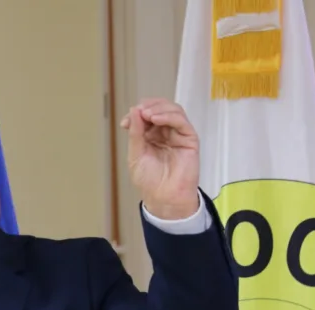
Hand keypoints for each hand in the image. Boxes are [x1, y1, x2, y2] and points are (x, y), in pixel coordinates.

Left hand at [120, 98, 199, 219]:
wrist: (163, 197)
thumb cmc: (150, 181)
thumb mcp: (135, 155)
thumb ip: (136, 133)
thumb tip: (134, 110)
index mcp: (151, 136)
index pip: (146, 115)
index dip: (136, 113)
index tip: (124, 122)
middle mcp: (165, 133)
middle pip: (160, 108)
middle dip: (148, 106)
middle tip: (139, 112)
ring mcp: (178, 134)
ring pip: (173, 110)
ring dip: (159, 108)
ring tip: (147, 115)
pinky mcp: (189, 139)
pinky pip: (181, 121)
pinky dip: (169, 116)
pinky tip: (157, 119)